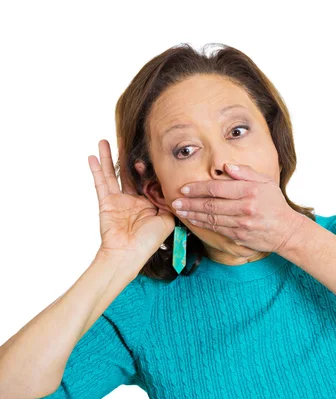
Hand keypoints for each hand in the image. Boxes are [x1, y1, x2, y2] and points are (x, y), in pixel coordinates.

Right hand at [88, 140, 174, 272]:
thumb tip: (174, 190)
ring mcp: (118, 200)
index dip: (149, 170)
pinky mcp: (106, 202)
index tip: (149, 159)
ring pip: (113, 174)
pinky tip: (93, 156)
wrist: (129, 253)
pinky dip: (97, 170)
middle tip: (125, 139)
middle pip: (130, 173)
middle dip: (128, 158)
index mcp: (148, 204)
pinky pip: (100, 183)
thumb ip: (169, 203)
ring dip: (108, 157)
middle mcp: (133, 200)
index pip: (148, 181)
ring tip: (105, 140)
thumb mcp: (167, 219)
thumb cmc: (149, 240)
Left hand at [172, 163, 305, 253]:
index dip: (198, 188)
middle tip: (175, 201)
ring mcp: (242, 224)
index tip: (185, 188)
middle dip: (190, 203)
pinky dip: (203, 225)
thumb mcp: (265, 182)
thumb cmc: (275, 204)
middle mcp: (245, 208)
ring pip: (211, 218)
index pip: (218, 188)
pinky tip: (194, 221)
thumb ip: (246, 173)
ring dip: (193, 215)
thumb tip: (226, 166)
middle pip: (211, 204)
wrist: (286, 230)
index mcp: (250, 191)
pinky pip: (217, 229)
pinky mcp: (239, 236)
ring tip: (180, 211)